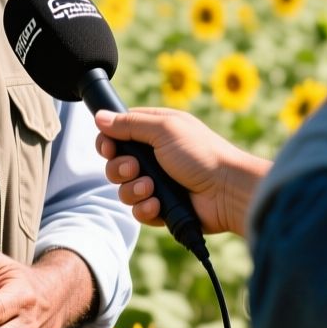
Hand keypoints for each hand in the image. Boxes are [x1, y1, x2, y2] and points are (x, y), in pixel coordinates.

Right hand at [94, 108, 270, 236]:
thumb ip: (130, 124)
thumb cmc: (201, 154)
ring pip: (124, 190)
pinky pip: (138, 211)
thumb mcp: (164, 129)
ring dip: (133, 190)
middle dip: (119, 168)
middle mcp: (154, 156)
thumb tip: (100, 117)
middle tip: (134, 168)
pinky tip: (158, 205)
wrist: (226, 191)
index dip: (108, 142)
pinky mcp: (162, 207)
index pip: (118, 133)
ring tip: (151, 188)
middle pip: (115, 164)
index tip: (109, 148)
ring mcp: (158, 183)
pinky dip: (145, 208)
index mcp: (155, 131)